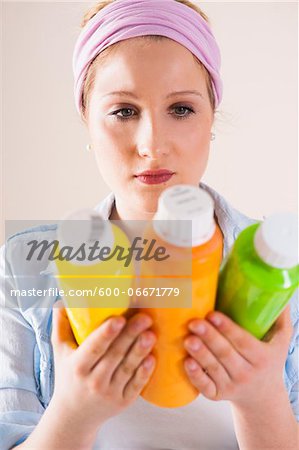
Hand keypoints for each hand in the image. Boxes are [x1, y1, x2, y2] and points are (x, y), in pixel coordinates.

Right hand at [50, 301, 155, 433]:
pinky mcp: (123, 402)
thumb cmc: (68, 377)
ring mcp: (109, 393)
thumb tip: (62, 301)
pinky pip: (136, 385)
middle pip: (115, 355)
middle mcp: (93, 381)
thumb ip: (61, 325)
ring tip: (151, 334)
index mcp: (78, 366)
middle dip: (130, 336)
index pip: (94, 348)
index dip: (106, 334)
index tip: (119, 319)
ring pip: (127, 369)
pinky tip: (152, 357)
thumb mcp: (60, 352)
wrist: (73, 416)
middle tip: (144, 318)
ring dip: (140, 351)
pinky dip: (144, 372)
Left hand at [183, 306, 292, 407]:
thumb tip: (279, 289)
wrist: (263, 397)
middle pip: (225, 354)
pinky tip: (186, 362)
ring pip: (213, 368)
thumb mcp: (281, 342)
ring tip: (187, 339)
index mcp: (262, 357)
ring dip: (199, 353)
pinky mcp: (217, 395)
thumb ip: (280, 318)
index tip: (212, 314)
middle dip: (209, 337)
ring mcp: (231, 385)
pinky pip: (205, 387)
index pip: (243, 342)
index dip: (227, 329)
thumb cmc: (269, 361)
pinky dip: (195, 376)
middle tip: (194, 323)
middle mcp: (247, 373)